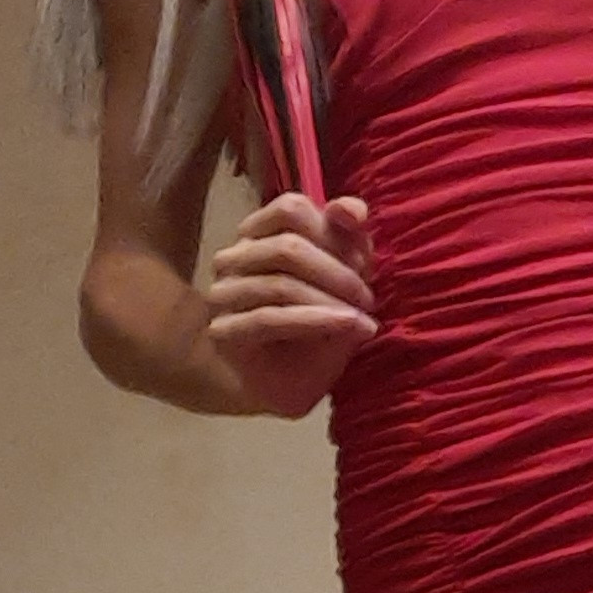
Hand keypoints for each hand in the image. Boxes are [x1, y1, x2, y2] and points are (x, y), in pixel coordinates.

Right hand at [207, 193, 377, 418]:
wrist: (285, 384)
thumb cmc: (315, 326)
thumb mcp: (344, 278)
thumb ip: (349, 239)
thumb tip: (353, 208)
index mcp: (259, 234)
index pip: (290, 209)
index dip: (331, 228)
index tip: (364, 260)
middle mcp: (233, 258)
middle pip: (287, 246)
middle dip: (337, 272)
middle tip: (369, 299)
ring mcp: (223, 293)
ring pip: (280, 284)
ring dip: (330, 301)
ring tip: (363, 320)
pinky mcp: (224, 330)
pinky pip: (270, 319)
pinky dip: (314, 320)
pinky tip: (346, 326)